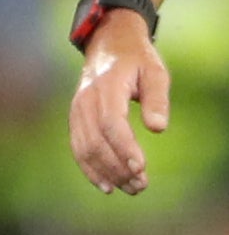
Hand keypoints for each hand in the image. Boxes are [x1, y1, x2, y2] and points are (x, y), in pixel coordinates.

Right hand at [71, 12, 167, 194]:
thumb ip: (157, 98)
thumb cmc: (137, 60)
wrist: (107, 45)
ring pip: (85, 149)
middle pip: (97, 142)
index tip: (141, 168)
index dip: (125, 148)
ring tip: (131, 189)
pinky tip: (107, 186)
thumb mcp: (155, 72)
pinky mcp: (75, 120)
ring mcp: (76, 111)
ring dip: (107, 173)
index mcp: (106, 87)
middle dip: (118, 167)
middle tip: (141, 186)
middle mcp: (85, 101)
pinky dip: (90, 170)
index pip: (112, 124)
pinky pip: (78, 149)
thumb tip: (158, 129)